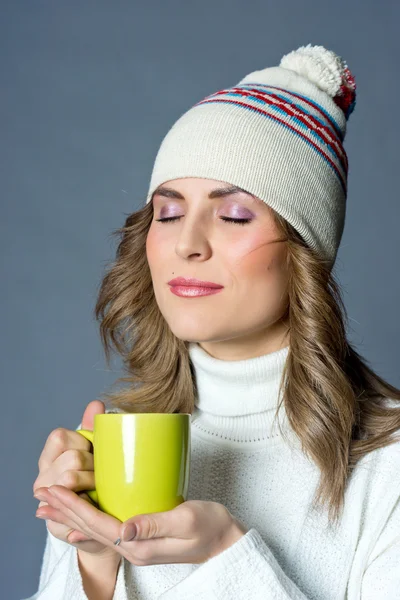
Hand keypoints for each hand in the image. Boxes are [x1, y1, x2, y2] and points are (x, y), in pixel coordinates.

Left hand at [32, 484, 248, 565]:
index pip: (98, 525)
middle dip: (65, 510)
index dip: (74, 507)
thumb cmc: (210, 527)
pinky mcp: (142, 536)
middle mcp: (133, 548)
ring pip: (96, 529)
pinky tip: (80, 517)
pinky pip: (107, 528)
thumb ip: (157, 524)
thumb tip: (125, 528)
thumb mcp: (188, 521)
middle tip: (42, 495)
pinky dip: (89, 518)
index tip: (55, 491)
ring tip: (53, 504)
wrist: (225, 540)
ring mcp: (137, 545)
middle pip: (90, 529)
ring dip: (72, 515)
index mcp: (140, 546)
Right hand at [33, 400, 114, 555]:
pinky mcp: (56, 524)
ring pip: (70, 481)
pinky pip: (71, 513)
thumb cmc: (96, 480)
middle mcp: (43, 477)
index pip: (61, 436)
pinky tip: (92, 514)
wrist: (97, 522)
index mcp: (50, 456)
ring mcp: (47, 501)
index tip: (96, 453)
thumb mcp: (94, 453)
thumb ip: (93, 429)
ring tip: (101, 491)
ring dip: (92, 486)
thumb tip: (96, 404)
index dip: (84, 443)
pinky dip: (83, 513)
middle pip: (72, 458)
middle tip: (105, 476)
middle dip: (94, 467)